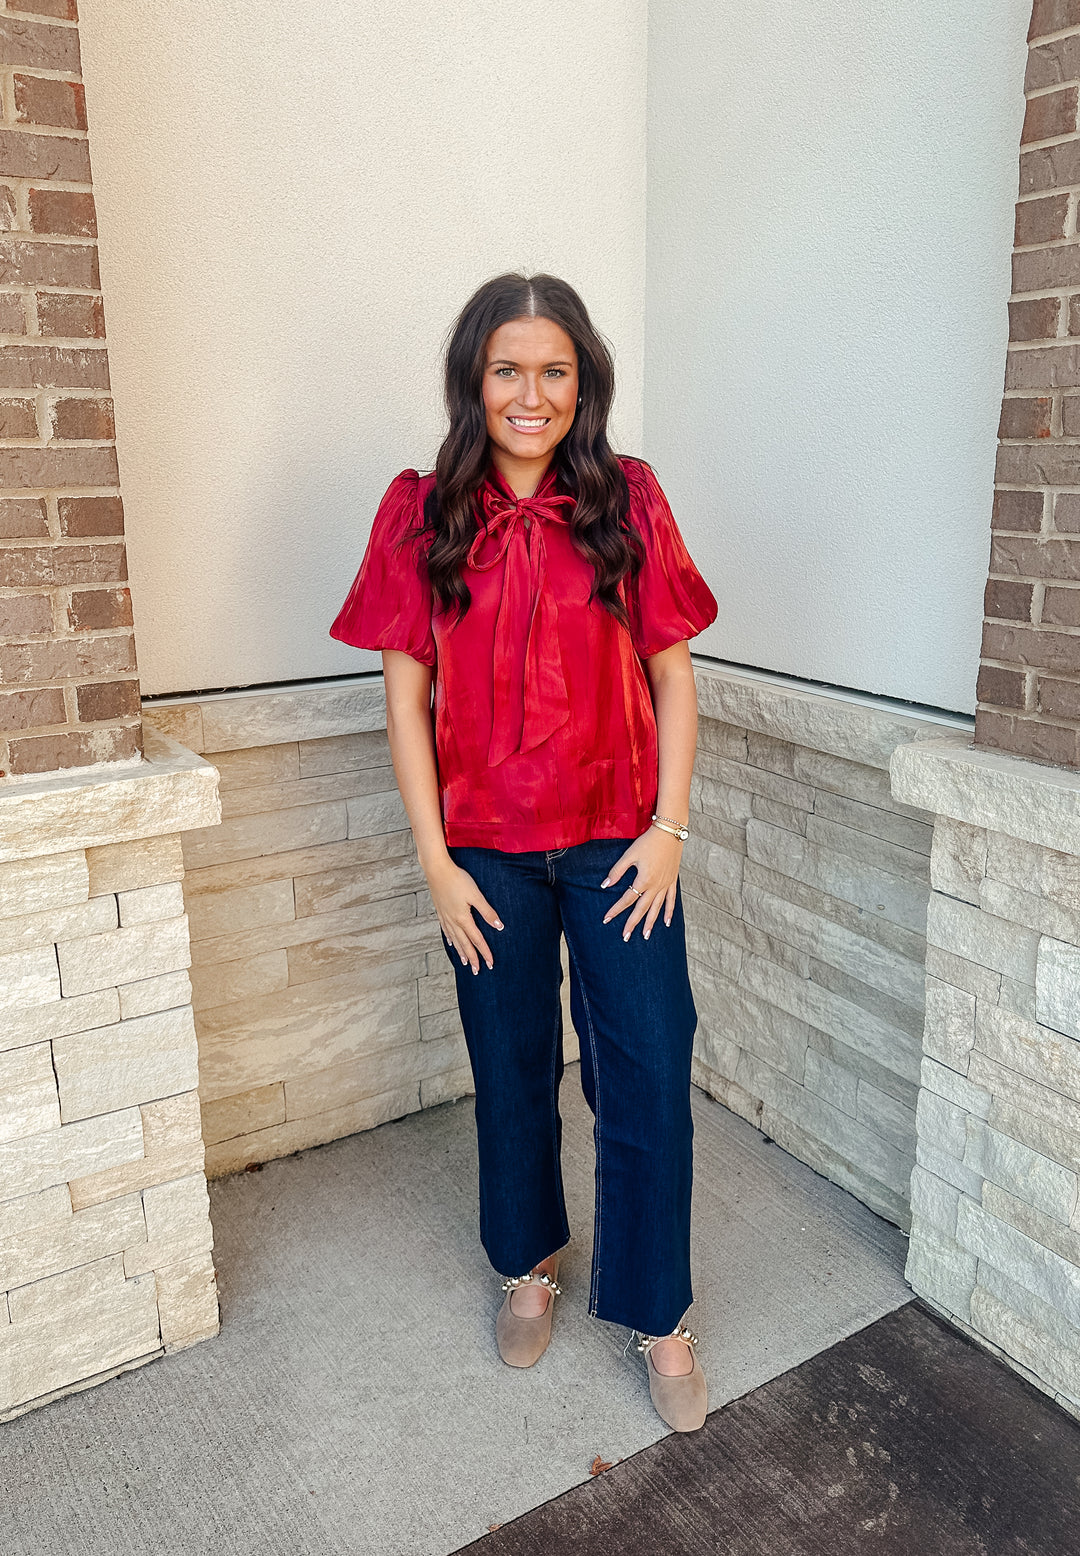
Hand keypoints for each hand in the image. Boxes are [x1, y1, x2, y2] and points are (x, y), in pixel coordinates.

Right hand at [425, 857, 502, 974]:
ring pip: (455, 939)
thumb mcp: (476, 895)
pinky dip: (451, 939)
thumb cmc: (458, 879)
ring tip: (464, 962)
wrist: (436, 869)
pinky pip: (446, 930)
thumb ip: (487, 912)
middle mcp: (453, 921)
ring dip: (461, 952)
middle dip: (472, 958)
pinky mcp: (440, 911)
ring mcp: (445, 917)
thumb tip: (499, 927)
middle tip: (477, 971)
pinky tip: (452, 943)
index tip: (491, 964)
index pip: (477, 940)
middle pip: (465, 944)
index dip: (485, 952)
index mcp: (463, 918)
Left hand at [601, 825, 682, 940]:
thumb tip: (605, 885)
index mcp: (644, 880)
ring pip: (657, 908)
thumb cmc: (648, 841)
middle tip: (625, 937)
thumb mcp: (629, 854)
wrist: (670, 832)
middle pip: (642, 909)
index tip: (606, 919)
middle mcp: (656, 886)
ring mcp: (666, 885)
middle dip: (633, 923)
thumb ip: (617, 871)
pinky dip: (669, 912)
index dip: (615, 910)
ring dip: (651, 923)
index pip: (627, 899)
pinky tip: (666, 922)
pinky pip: (671, 900)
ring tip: (645, 935)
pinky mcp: (672, 881)